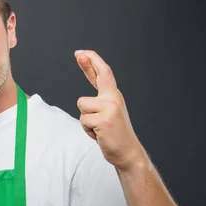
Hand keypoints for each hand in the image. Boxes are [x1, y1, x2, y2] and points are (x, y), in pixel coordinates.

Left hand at [75, 50, 144, 170]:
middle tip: (78, 52)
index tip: (82, 53)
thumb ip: (98, 104)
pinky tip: (99, 134)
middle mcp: (114, 99)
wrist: (127, 152)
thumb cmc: (114, 135)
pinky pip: (83, 120)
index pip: (104, 74)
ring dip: (86, 120)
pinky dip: (87, 130)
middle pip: (100, 75)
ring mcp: (110, 108)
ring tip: (98, 128)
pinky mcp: (104, 119)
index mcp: (114, 97)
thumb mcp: (107, 115)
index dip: (93, 62)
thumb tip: (84, 101)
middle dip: (88, 63)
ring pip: (82, 106)